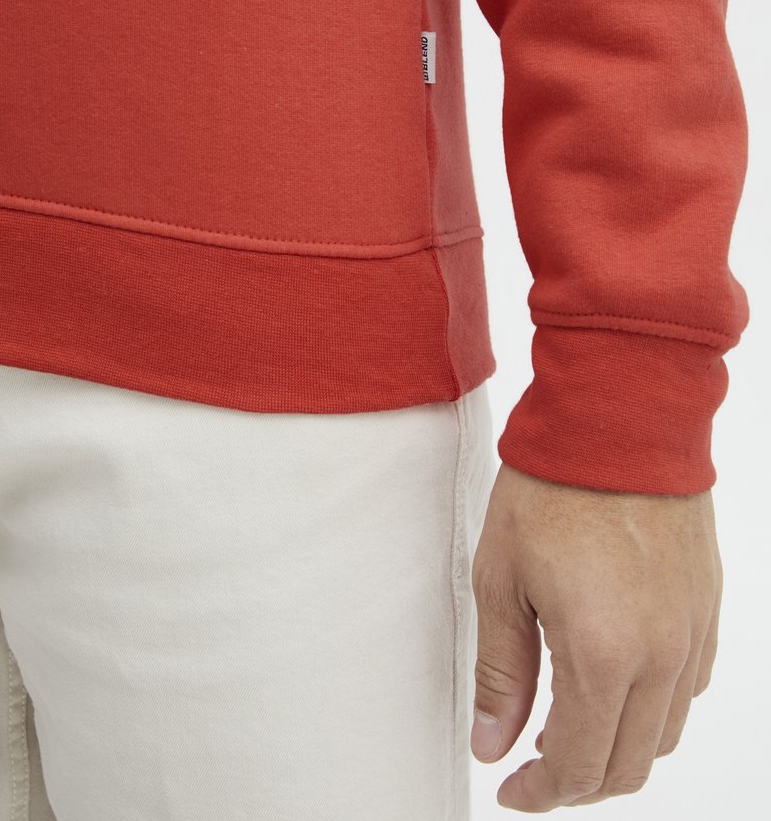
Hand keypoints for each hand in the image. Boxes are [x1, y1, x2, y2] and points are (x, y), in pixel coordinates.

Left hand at [469, 462, 722, 810]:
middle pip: (628, 765)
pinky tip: (616, 684)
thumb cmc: (552, 487)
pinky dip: (654, 709)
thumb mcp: (502, 578)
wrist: (619, 418)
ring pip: (665, 733)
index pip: (578, 764)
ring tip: (570, 727)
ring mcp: (693, 633)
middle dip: (578, 783)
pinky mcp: (708, 608)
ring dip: (617, 749)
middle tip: (534, 768)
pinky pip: (690, 687)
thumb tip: (494, 744)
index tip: (511, 789)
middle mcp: (661, 656)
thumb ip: (503, 671)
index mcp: (603, 654)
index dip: (540, 793)